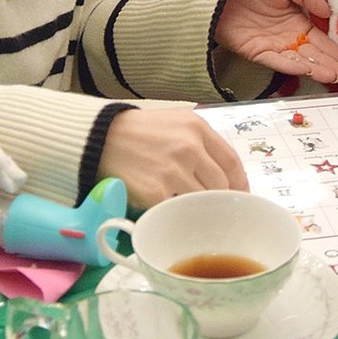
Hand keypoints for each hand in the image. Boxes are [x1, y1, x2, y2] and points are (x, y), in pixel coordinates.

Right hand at [97, 108, 248, 208]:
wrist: (97, 139)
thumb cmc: (137, 132)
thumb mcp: (174, 123)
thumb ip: (200, 144)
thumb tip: (226, 177)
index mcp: (196, 127)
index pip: (232, 161)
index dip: (240, 183)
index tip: (240, 197)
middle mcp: (189, 146)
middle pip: (221, 185)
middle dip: (221, 200)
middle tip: (217, 211)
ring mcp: (173, 170)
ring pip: (202, 200)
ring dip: (199, 210)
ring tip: (192, 213)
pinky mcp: (156, 192)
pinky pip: (177, 210)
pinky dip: (177, 214)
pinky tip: (172, 214)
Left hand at [215, 0, 337, 85]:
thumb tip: (326, 11)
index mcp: (298, 22)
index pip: (321, 41)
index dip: (335, 52)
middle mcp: (289, 38)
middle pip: (314, 55)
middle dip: (331, 66)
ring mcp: (274, 47)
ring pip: (299, 62)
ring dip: (315, 70)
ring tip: (333, 78)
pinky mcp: (258, 53)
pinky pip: (276, 61)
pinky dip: (290, 66)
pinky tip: (305, 70)